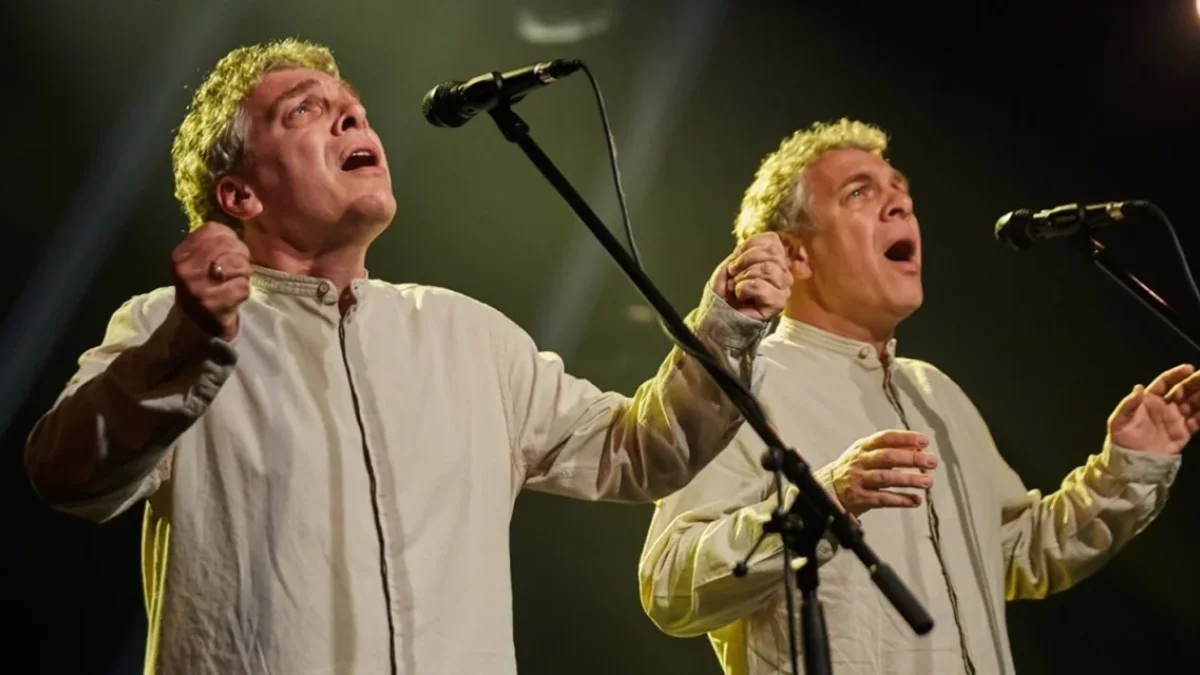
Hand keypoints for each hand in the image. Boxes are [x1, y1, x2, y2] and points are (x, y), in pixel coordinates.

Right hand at [170, 222, 251, 341]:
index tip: (231, 250)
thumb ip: (210, 243)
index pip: (214, 230)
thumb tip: (232, 232)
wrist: (195, 326)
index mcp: (180, 255)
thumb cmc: (200, 288)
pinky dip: (244, 291)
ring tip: (235, 283)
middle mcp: (185, 270)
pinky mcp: (213, 305)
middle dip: (241, 256)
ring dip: (244, 275)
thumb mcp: (196, 262)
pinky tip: (234, 297)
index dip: (230, 238)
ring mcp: (197, 288)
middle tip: (238, 269)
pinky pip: (242, 287)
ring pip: (239, 266)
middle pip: (230, 246)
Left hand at [710, 232, 791, 320]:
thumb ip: (746, 251)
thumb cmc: (725, 291)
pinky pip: (761, 287)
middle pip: (772, 252)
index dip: (750, 244)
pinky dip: (743, 289)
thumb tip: (755, 246)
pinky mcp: (778, 303)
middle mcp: (782, 273)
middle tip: (733, 272)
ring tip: (737, 286)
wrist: (718, 314)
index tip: (736, 257)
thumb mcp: (731, 264)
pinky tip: (741, 296)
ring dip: (744, 276)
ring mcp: (783, 289)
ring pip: (768, 269)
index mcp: (773, 260)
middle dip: (745, 260)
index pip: (772, 240)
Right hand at [827, 430, 937, 516]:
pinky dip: (901, 500)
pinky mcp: (859, 498)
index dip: (905, 438)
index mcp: (862, 447)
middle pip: (887, 457)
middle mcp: (859, 462)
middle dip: (911, 458)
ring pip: (885, 478)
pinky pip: (882, 499)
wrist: (827, 489)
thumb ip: (891, 449)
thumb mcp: (867, 454)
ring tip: (928, 482)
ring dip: (909, 479)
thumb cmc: (854, 469)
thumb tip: (919, 445)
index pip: (885, 438)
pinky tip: (916, 500)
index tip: (924, 441)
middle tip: (931, 461)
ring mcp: (858, 480)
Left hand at [1108, 363, 1199, 454]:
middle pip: (1182, 390)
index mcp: (1148, 400)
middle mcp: (1164, 407)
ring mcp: (1175, 419)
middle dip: (1194, 382)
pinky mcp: (1183, 433)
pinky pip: (1197, 421)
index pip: (1164, 383)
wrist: (1131, 464)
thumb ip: (1128, 404)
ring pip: (1193, 404)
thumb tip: (1138, 387)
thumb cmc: (1121, 439)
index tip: (1188, 368)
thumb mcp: (1118, 421)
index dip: (1175, 375)